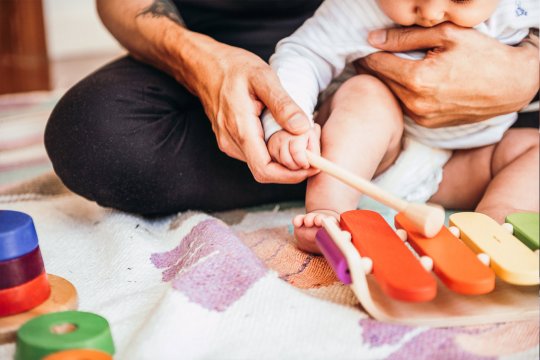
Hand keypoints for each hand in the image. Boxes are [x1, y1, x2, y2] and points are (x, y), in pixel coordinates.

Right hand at [188, 38, 318, 182]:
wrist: (204, 66)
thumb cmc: (232, 67)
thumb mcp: (263, 77)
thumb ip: (283, 104)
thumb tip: (302, 128)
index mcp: (240, 129)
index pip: (265, 170)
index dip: (290, 175)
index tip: (312, 165)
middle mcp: (231, 142)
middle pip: (266, 170)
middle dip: (292, 165)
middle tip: (312, 145)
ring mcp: (229, 143)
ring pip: (262, 163)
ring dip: (284, 157)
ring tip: (301, 134)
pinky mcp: (230, 140)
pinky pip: (255, 154)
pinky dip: (273, 149)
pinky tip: (283, 132)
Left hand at [356, 23, 538, 127]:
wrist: (511, 86)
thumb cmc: (483, 55)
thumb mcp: (446, 35)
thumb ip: (405, 37)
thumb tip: (373, 39)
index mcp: (418, 80)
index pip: (378, 65)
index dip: (366, 54)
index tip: (362, 48)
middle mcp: (417, 103)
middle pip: (381, 82)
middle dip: (373, 68)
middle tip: (369, 56)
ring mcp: (422, 117)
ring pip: (391, 95)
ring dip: (387, 82)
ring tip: (387, 67)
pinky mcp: (428, 124)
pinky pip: (404, 106)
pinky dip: (401, 93)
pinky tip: (406, 81)